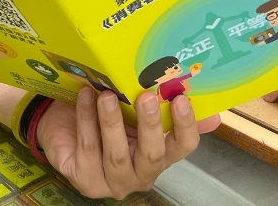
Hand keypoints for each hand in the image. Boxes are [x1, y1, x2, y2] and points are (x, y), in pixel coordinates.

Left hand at [37, 87, 219, 199]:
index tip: (181, 99)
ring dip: (112, 122)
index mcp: (161, 155)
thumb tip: (212, 110)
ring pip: (117, 155)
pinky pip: (88, 148)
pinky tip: (85, 97)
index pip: (182, 147)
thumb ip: (165, 106)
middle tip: (145, 97)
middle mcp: (141, 174)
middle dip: (149, 125)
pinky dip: (86, 119)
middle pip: (152, 155)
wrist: (65, 124)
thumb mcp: (133, 107)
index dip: (185, 125)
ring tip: (107, 95)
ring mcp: (113, 182)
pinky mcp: (86, 181)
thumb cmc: (107, 115)